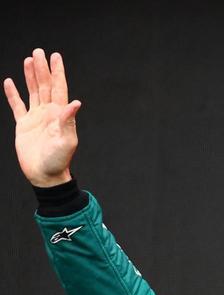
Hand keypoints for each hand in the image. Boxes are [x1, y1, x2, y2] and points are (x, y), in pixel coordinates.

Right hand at [4, 49, 80, 186]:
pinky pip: (17, 105)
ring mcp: (36, 118)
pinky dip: (13, 94)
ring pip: (33, 91)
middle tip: (39, 52)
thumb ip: (68, 121)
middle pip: (45, 85)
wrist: (45, 175)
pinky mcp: (23, 125)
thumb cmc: (58, 160)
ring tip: (28, 60)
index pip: (59, 88)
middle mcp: (48, 113)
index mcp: (59, 114)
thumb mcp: (66, 141)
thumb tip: (75, 102)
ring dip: (30, 77)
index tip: (55, 56)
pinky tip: (10, 82)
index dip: (57, 72)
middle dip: (42, 69)